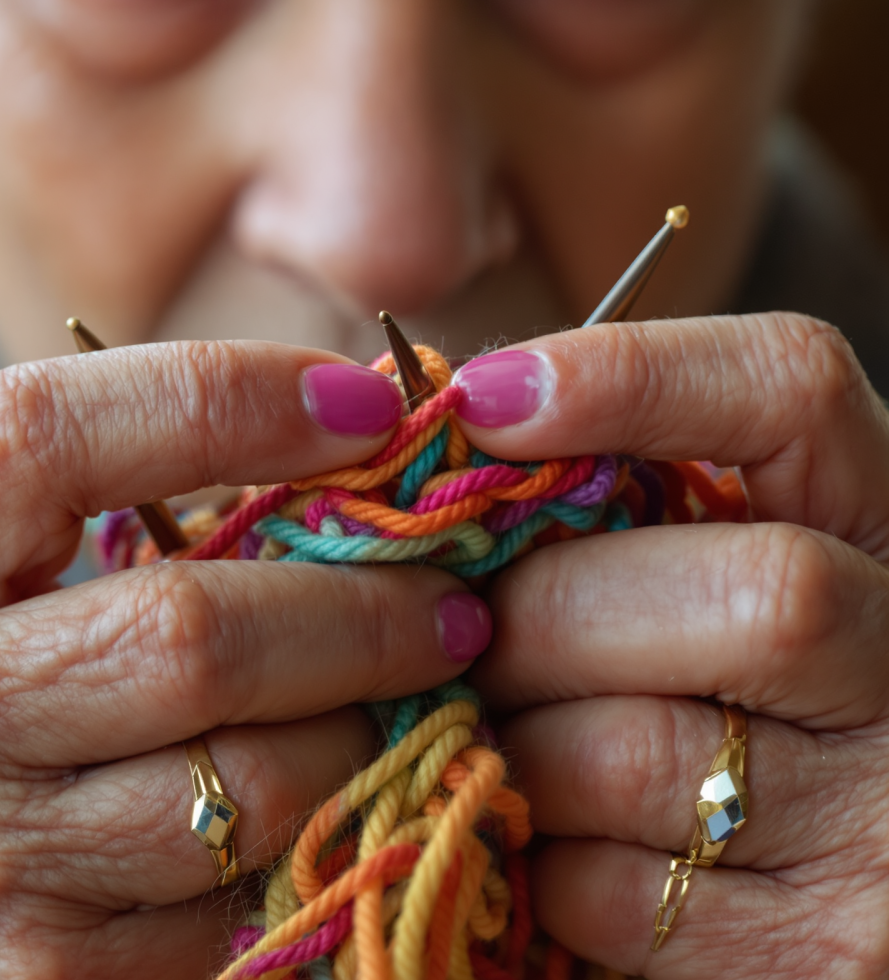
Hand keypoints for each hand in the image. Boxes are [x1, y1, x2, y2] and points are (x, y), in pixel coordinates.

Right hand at [0, 342, 490, 978]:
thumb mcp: (19, 572)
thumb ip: (140, 499)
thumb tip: (354, 432)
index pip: (50, 435)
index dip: (229, 400)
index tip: (368, 409)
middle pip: (195, 636)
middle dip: (365, 616)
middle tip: (454, 607)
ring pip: (255, 785)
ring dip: (366, 737)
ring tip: (411, 709)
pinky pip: (253, 902)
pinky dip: (326, 840)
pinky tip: (342, 800)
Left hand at [457, 313, 888, 978]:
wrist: (788, 860)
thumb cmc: (694, 676)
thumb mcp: (680, 558)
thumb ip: (606, 494)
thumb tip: (454, 418)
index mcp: (879, 529)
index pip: (794, 393)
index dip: (632, 377)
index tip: (482, 400)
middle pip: (747, 593)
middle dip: (545, 610)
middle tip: (471, 630)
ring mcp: (888, 829)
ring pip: (642, 751)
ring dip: (518, 735)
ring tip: (499, 727)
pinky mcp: (823, 957)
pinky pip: (615, 889)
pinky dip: (541, 854)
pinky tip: (550, 830)